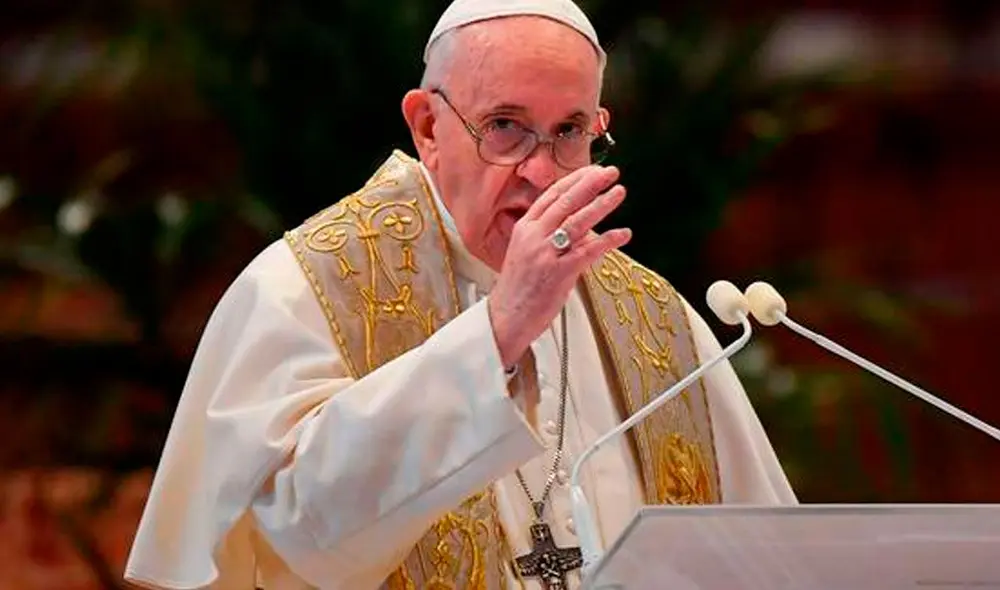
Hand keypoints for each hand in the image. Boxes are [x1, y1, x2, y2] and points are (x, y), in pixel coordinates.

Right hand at [488, 165, 630, 367]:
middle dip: (590, 184)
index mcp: (524, 228)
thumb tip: (585, 230)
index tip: (592, 170)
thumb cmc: (519, 288)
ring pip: (578, 222)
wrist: (506, 317)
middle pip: (566, 202)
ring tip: (619, 192)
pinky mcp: (558, 273)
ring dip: (602, 205)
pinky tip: (623, 233)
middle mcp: (534, 237)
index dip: (574, 180)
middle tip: (610, 172)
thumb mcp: (528, 253)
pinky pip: (588, 252)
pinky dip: (608, 240)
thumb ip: (553, 237)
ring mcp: (545, 254)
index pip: (552, 195)